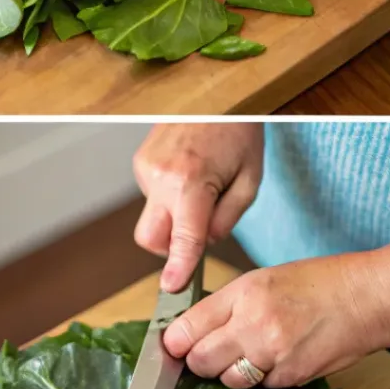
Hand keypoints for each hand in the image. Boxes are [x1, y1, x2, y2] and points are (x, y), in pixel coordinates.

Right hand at [133, 123, 263, 291]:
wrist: (216, 100)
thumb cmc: (239, 134)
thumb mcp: (249, 180)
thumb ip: (227, 219)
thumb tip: (205, 244)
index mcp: (191, 181)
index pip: (184, 237)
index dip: (179, 267)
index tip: (172, 288)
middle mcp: (161, 176)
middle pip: (151, 239)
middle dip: (171, 248)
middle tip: (200, 230)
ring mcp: (145, 169)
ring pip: (153, 218)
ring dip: (175, 217)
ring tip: (202, 185)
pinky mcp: (140, 163)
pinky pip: (152, 198)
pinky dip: (171, 197)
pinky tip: (190, 174)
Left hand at [163, 232, 389, 387]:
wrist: (367, 298)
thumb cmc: (322, 282)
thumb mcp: (267, 279)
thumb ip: (230, 304)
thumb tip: (194, 330)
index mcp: (245, 293)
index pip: (186, 329)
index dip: (176, 342)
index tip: (176, 346)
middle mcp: (253, 324)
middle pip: (199, 362)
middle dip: (199, 362)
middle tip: (210, 355)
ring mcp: (273, 354)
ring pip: (228, 380)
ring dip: (231, 374)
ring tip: (252, 355)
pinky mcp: (291, 377)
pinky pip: (260, 388)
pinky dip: (263, 379)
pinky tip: (279, 359)